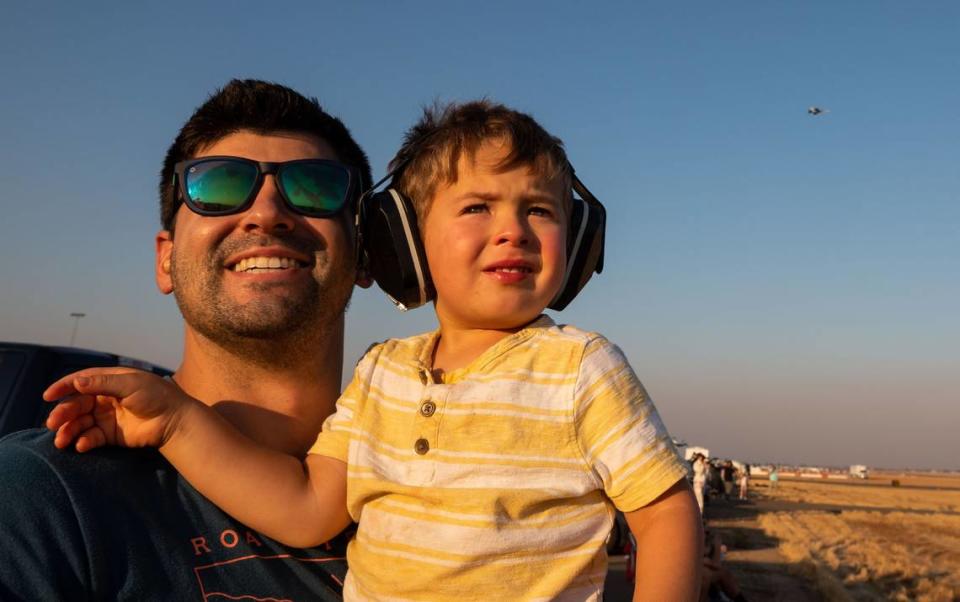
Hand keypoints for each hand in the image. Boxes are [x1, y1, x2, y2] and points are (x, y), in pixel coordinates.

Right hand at [44, 368, 193, 451]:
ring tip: (61, 440)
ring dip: (68, 430)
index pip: (81, 382)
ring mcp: (107, 417)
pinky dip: (84, 441)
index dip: (63, 387)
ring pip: (80, 423)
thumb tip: (76, 382)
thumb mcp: (131, 384)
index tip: (47, 395)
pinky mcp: (111, 435)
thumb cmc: (157, 396)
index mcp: (110, 381)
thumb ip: (103, 384)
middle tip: (52, 423)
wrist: (175, 421)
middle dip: (63, 413)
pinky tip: (81, 445)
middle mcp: (105, 398)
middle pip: (77, 405)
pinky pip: (92, 437)